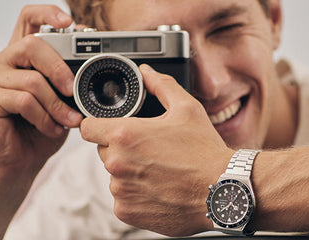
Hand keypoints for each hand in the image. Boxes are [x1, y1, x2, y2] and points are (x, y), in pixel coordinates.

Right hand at [0, 5, 82, 177]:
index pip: (28, 19)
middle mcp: (1, 63)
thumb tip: (89, 69)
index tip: (68, 23)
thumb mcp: (61, 102)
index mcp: (19, 57)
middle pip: (31, 44)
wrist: (18, 164)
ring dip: (55, 105)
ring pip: (31, 80)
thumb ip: (67, 81)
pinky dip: (43, 117)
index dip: (47, 13)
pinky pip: (22, 101)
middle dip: (58, 67)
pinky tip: (50, 128)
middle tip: (73, 90)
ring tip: (67, 122)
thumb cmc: (39, 132)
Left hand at [81, 65, 236, 235]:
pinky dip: (136, 195)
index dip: (98, 125)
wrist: (221, 191)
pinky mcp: (126, 211)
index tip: (110, 129)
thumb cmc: (205, 152)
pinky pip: (122, 199)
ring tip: (158, 172)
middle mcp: (117, 163)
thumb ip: (161, 86)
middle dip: (120, 149)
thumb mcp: (187, 109)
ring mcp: (120, 190)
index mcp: (124, 135)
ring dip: (129, 173)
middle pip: (103, 151)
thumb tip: (147, 72)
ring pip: (114, 176)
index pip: (88, 127)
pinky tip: (158, 189)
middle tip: (149, 150)